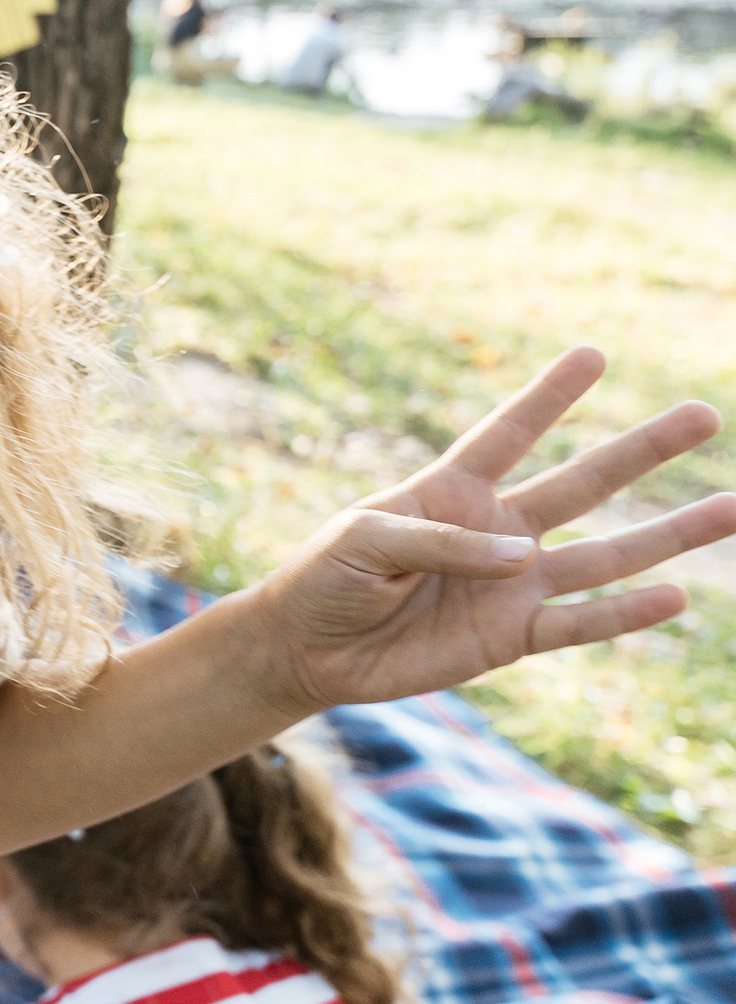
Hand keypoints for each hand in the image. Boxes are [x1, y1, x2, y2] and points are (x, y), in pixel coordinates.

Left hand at [253, 346, 732, 713]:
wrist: (309, 648)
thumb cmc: (325, 578)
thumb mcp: (366, 541)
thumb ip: (441, 542)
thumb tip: (524, 557)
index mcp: (451, 490)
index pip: (509, 433)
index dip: (549, 397)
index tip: (594, 354)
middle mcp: (496, 530)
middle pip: (583, 484)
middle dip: (642, 450)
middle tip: (704, 414)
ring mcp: (513, 584)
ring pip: (606, 555)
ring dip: (669, 535)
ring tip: (733, 506)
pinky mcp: (513, 638)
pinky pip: (580, 624)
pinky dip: (626, 614)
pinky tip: (677, 597)